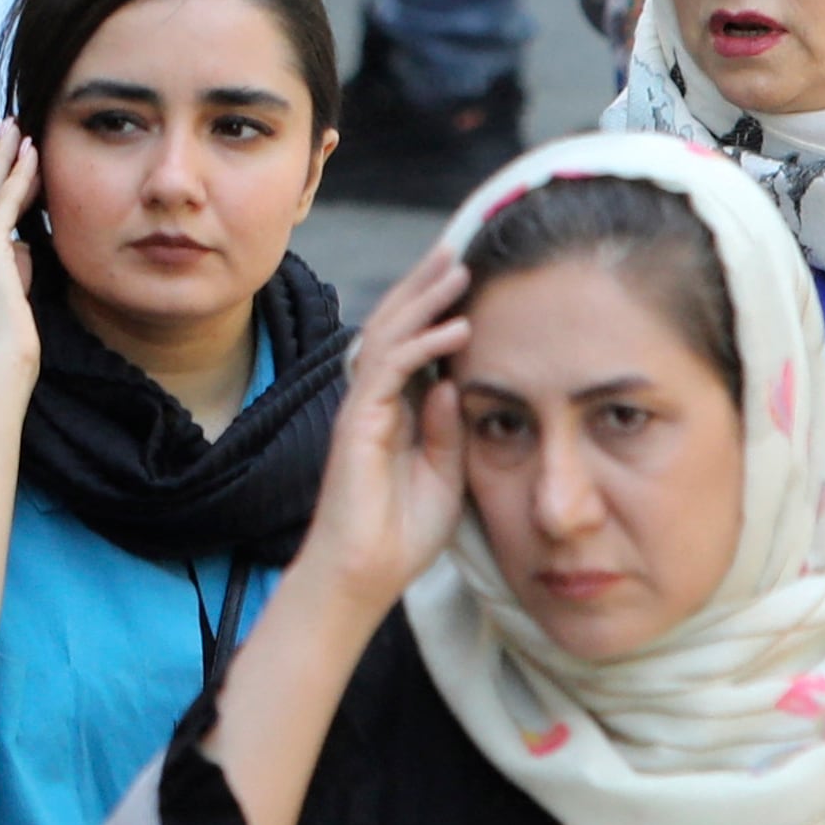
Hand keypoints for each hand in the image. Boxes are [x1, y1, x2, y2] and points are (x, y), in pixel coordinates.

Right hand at [297, 245, 471, 609]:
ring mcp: (362, 408)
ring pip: (390, 335)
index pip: (412, 344)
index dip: (434, 308)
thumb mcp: (445, 475)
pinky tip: (456, 327)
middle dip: (425, 286)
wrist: (362, 576)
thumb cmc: (400, 536)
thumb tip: (455, 381)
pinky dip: (424, 343)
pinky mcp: (357, 422)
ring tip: (460, 269)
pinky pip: (390, 368)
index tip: (467, 278)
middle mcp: (373, 401)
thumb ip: (450, 429)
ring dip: (425, 299)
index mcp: (394, 411)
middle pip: (396, 326)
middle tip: (459, 249)